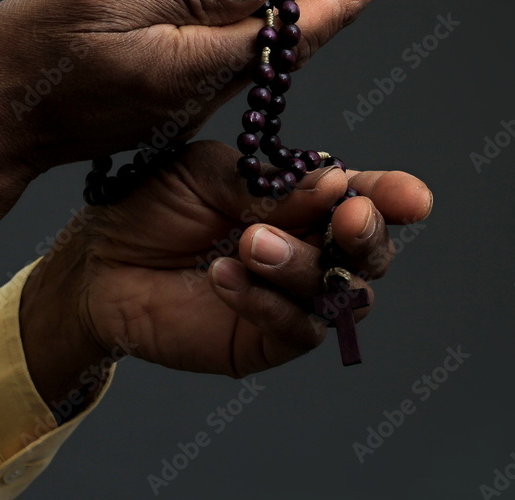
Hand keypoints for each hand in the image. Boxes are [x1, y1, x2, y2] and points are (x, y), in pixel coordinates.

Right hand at [0, 0, 389, 259]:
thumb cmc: (34, 60)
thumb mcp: (110, 8)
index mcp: (198, 66)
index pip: (289, 35)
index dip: (335, 0)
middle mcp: (204, 84)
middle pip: (277, 27)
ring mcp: (185, 86)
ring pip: (247, 27)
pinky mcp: (166, 83)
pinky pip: (211, 35)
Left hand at [20, 141, 431, 408]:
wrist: (98, 259)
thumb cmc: (154, 204)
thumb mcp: (210, 174)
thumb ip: (272, 185)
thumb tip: (338, 184)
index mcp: (303, 201)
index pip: (363, 197)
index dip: (394, 197)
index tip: (415, 198)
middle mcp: (308, 247)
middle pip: (370, 253)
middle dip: (367, 234)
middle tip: (347, 215)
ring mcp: (291, 298)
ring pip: (338, 292)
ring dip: (302, 264)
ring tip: (248, 242)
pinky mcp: (265, 340)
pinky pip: (294, 329)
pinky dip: (266, 301)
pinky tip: (224, 276)